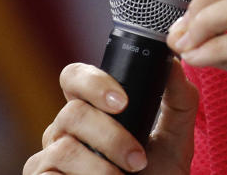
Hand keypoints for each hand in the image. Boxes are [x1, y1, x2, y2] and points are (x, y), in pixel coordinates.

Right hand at [23, 58, 196, 174]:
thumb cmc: (159, 174)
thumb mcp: (176, 136)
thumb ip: (179, 98)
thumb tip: (174, 62)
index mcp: (91, 109)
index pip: (75, 77)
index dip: (92, 81)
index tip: (123, 101)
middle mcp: (63, 129)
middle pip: (73, 112)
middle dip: (111, 136)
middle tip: (138, 159)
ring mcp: (48, 157)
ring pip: (64, 148)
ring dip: (101, 167)